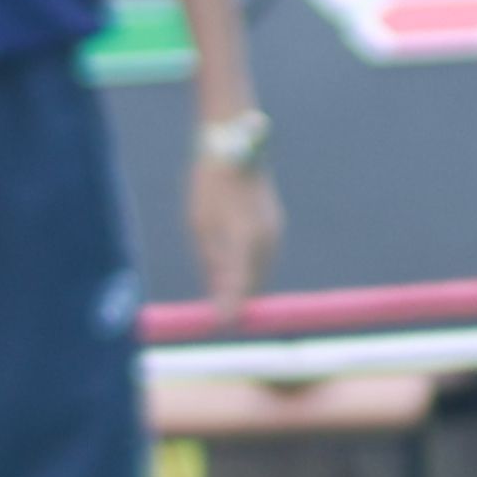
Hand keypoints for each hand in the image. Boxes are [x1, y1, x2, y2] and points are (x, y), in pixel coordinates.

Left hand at [187, 153, 282, 320]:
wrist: (234, 150)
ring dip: (242, 281)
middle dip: (237, 299)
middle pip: (254, 284)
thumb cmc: (210, 188)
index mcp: (245, 241)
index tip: (220, 326)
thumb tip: (218, 300)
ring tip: (218, 283)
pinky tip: (229, 258)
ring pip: (259, 271)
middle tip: (216, 313)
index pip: (242, 289)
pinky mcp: (275, 225)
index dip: (231, 310)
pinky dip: (247, 264)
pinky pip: (262, 256)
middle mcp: (266, 240)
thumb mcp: (201, 228)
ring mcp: (274, 232)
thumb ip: (213, 266)